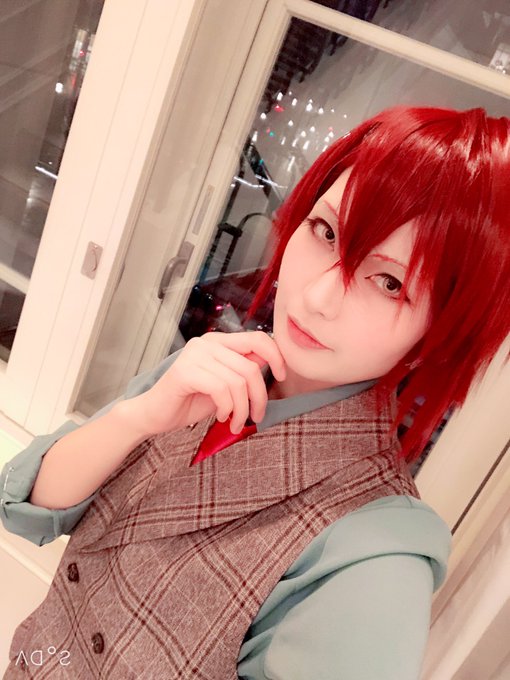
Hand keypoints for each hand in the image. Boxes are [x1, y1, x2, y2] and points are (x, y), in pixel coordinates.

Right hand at [132, 331, 286, 435]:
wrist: (154, 415)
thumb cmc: (189, 401)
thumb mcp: (225, 386)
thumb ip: (244, 371)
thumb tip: (273, 361)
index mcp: (218, 342)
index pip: (258, 338)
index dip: (276, 356)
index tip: (281, 377)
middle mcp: (207, 343)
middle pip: (250, 367)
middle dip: (258, 398)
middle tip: (256, 417)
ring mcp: (195, 355)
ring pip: (238, 382)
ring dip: (242, 409)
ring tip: (236, 423)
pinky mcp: (185, 371)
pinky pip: (221, 390)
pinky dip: (227, 408)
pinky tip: (222, 417)